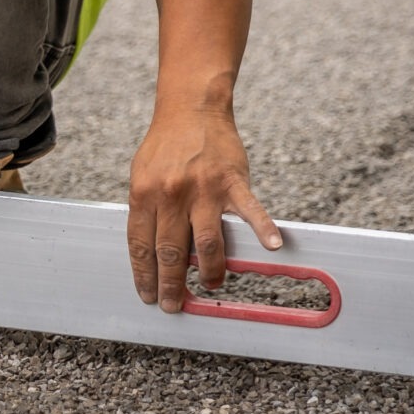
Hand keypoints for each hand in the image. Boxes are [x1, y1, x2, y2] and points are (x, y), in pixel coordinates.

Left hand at [126, 106, 282, 313]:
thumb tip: (150, 252)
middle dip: (171, 284)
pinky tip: (271, 247)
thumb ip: (148, 211)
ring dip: (211, 270)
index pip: (142, 245)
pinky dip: (263, 229)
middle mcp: (172, 195)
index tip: (147, 295)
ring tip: (212, 287)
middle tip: (173, 304)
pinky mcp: (232, 181)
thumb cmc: (165, 147)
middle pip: (171, 251)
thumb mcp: (142, 176)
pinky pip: (250, 210)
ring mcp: (203, 189)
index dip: (144, 274)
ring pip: (207, 241)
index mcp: (144, 194)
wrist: (190, 109)